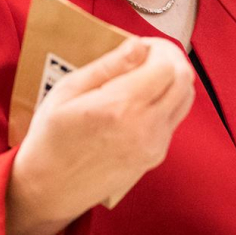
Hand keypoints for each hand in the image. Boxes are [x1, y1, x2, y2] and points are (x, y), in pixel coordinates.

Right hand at [7, 36, 195, 234]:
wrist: (50, 189)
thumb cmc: (51, 137)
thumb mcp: (67, 92)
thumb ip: (108, 66)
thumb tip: (138, 45)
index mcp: (121, 107)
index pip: (167, 66)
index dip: (158, 49)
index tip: (141, 47)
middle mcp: (145, 127)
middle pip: (184, 80)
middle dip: (171, 60)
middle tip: (148, 56)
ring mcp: (155, 145)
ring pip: (185, 99)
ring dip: (173, 81)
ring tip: (145, 76)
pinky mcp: (156, 157)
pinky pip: (174, 119)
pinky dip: (166, 102)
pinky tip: (140, 102)